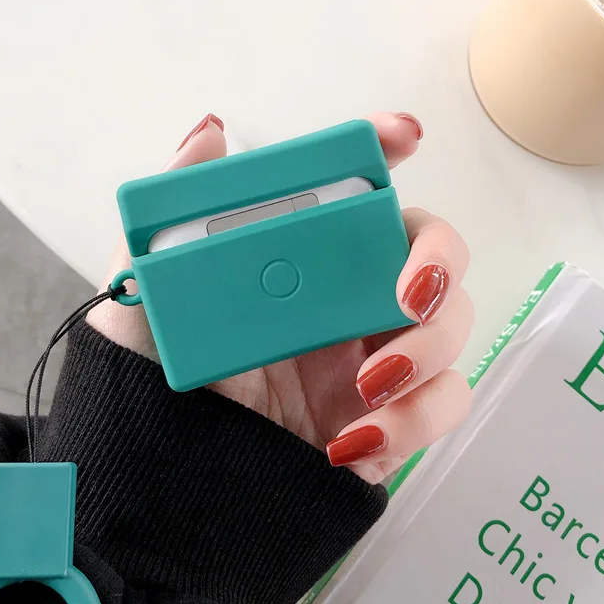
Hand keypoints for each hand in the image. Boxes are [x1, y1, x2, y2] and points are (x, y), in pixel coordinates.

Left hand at [87, 112, 472, 483]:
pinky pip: (438, 406)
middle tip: (408, 292)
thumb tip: (209, 134)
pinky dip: (412, 424)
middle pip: (432, 251)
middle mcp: (349, 294)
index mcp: (304, 256)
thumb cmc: (156, 372)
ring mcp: (375, 353)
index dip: (389, 150)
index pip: (359, 187)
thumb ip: (177, 214)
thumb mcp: (149, 291)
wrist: (166, 469)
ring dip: (429, 349)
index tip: (401, 136)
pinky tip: (353, 444)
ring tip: (368, 387)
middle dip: (437, 260)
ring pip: (453, 326)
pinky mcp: (389, 414)